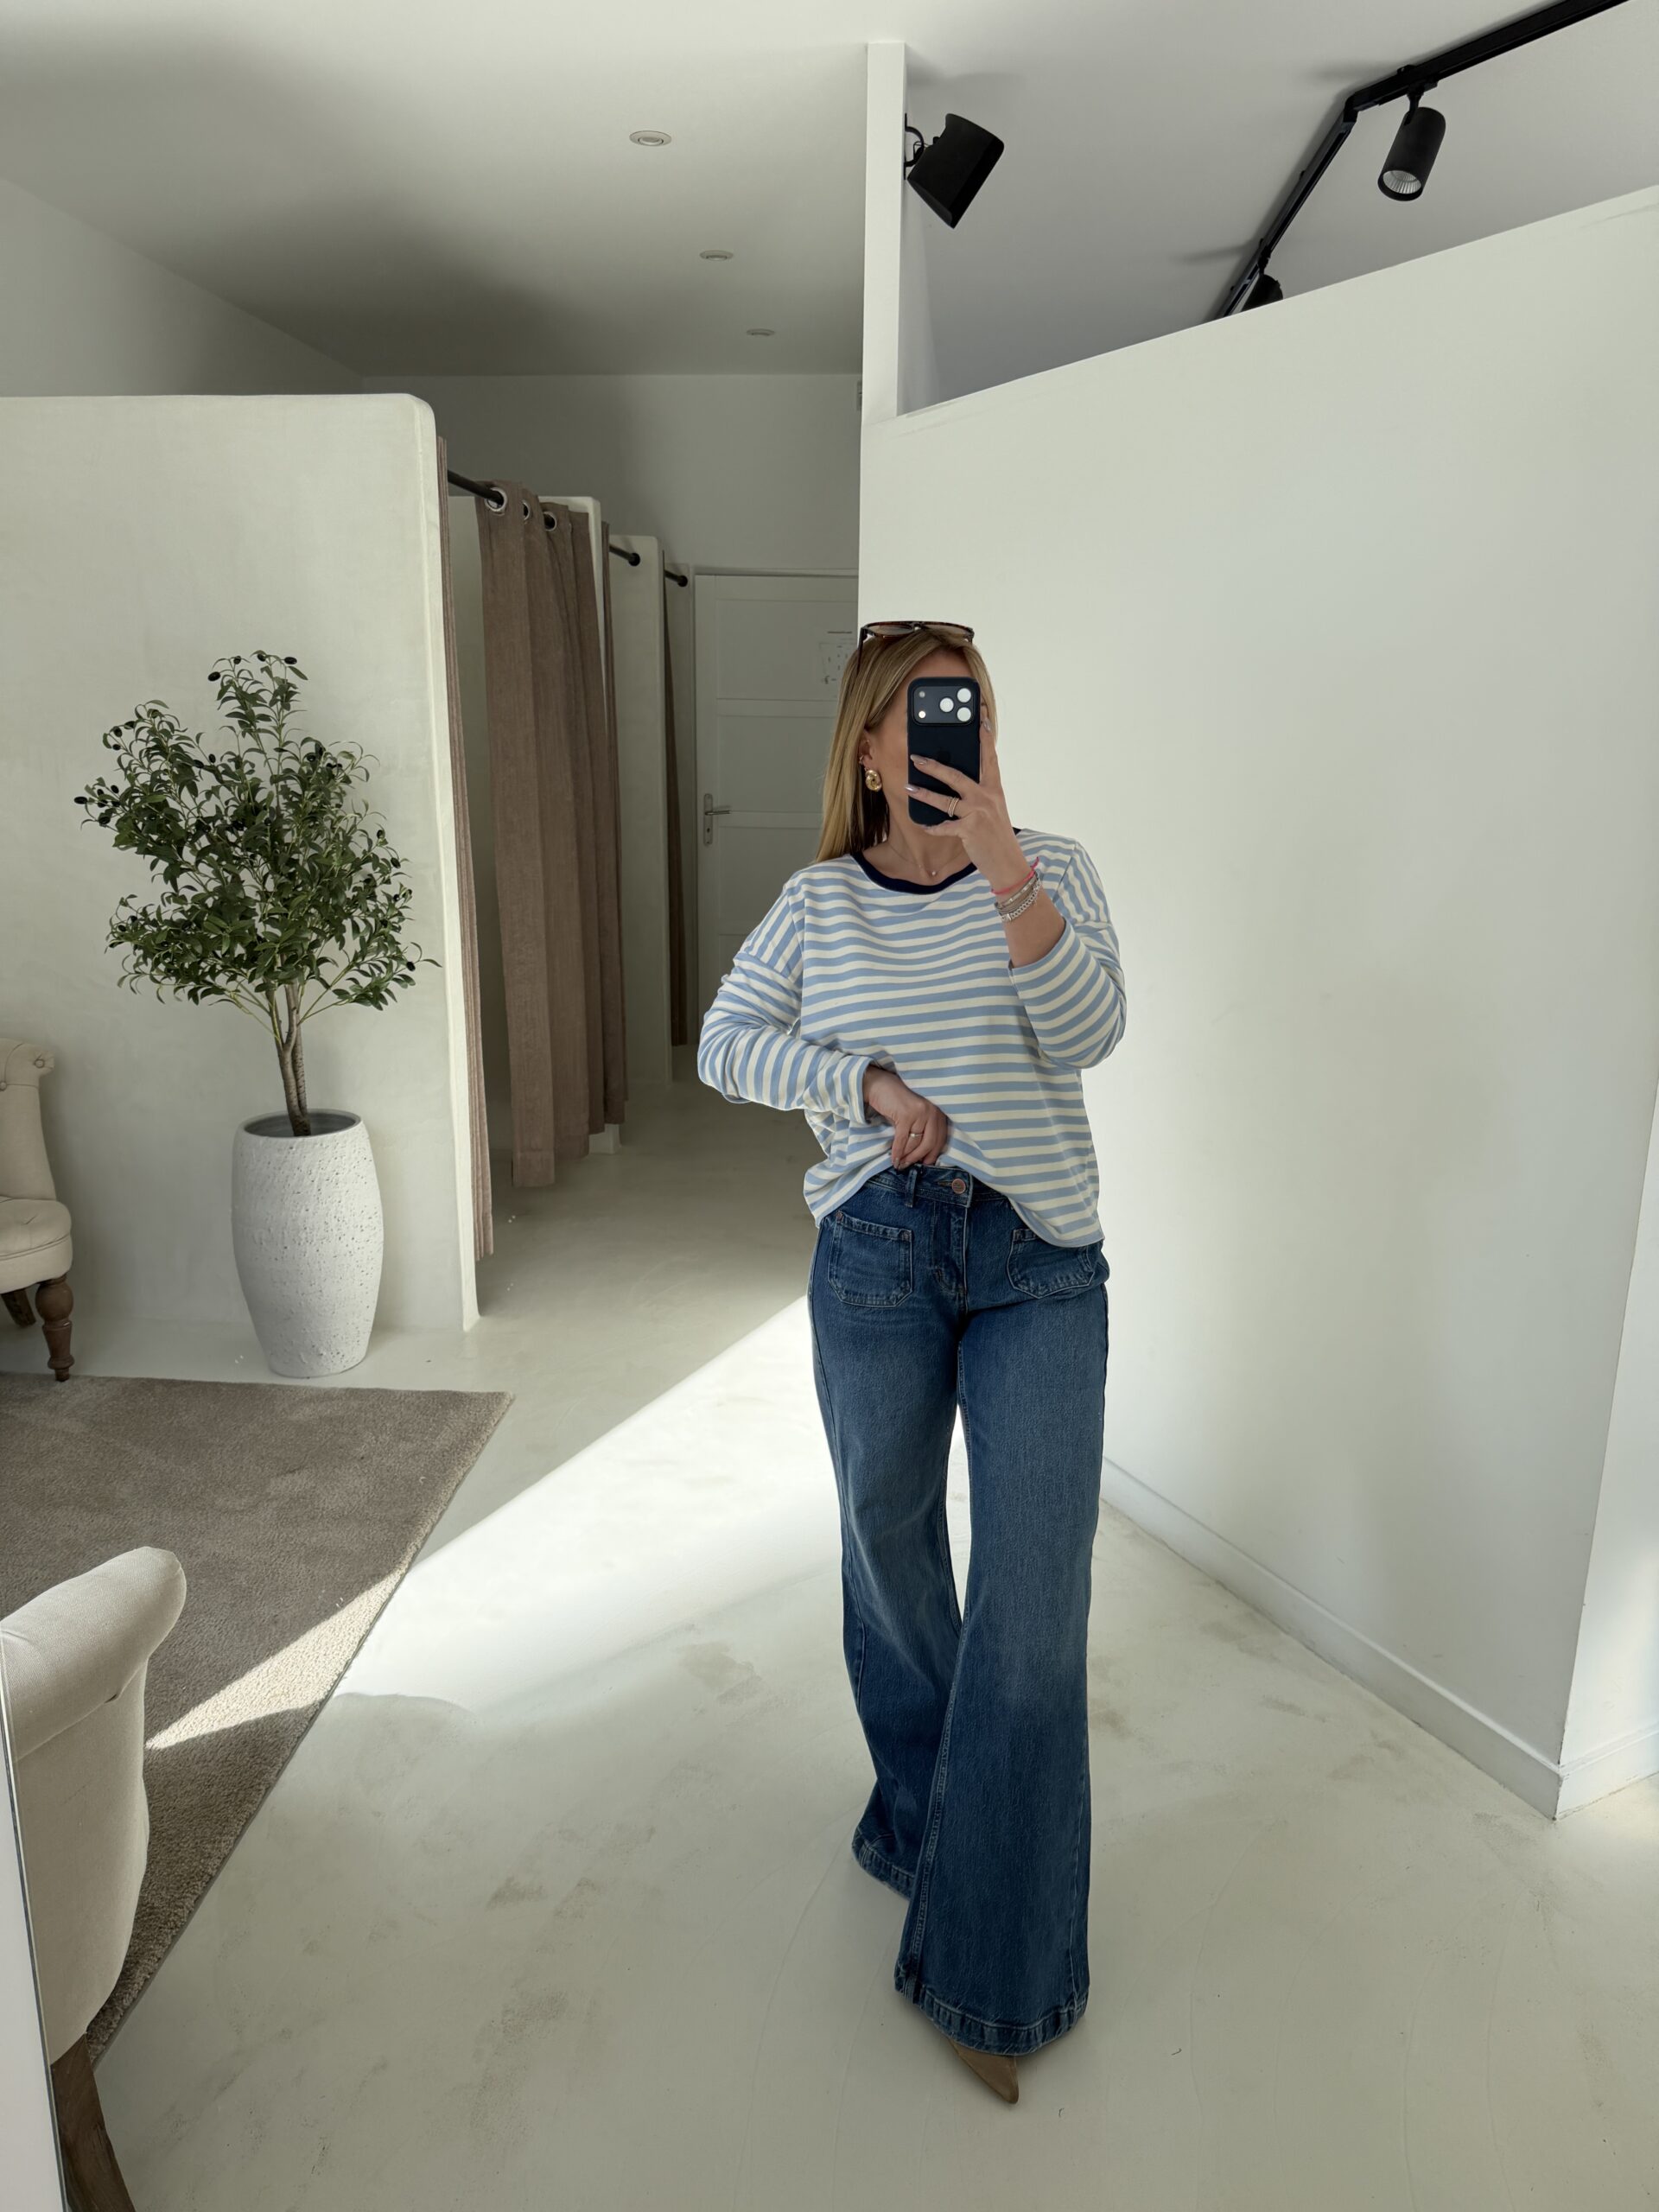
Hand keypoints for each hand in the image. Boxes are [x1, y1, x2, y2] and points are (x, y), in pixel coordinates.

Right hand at [863, 1066, 948, 1166]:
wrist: (879, 1085)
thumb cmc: (897, 1101)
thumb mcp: (914, 1115)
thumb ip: (921, 1130)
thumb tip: (920, 1155)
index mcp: (937, 1111)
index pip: (941, 1138)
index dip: (933, 1153)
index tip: (925, 1163)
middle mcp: (932, 1111)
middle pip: (930, 1143)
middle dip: (919, 1157)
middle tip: (909, 1165)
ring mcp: (920, 1112)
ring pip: (915, 1143)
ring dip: (906, 1156)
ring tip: (900, 1163)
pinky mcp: (906, 1115)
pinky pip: (902, 1140)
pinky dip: (897, 1152)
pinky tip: (894, 1159)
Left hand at [905, 707, 1026, 886]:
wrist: (1008, 864)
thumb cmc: (998, 836)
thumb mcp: (994, 810)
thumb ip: (980, 795)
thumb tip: (959, 783)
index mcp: (994, 789)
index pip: (989, 758)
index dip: (985, 737)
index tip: (980, 718)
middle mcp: (986, 798)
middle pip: (957, 775)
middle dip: (935, 766)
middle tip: (917, 757)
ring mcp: (977, 814)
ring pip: (945, 800)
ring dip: (924, 794)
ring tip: (909, 787)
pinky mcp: (969, 831)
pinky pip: (944, 827)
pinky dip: (932, 827)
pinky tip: (922, 824)